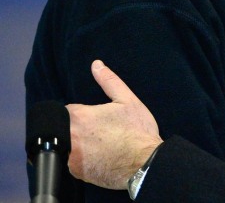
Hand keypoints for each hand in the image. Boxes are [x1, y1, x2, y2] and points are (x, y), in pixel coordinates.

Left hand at [66, 60, 162, 189]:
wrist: (145, 163)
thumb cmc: (137, 131)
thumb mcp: (128, 100)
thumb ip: (109, 81)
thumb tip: (96, 64)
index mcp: (79, 117)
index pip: (68, 111)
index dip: (83, 113)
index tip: (97, 118)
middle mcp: (70, 138)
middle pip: (65, 129)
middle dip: (79, 128)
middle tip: (102, 132)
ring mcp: (72, 158)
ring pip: (69, 146)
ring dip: (79, 145)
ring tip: (103, 145)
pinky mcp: (77, 173)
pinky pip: (74, 163)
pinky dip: (84, 160)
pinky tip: (101, 157)